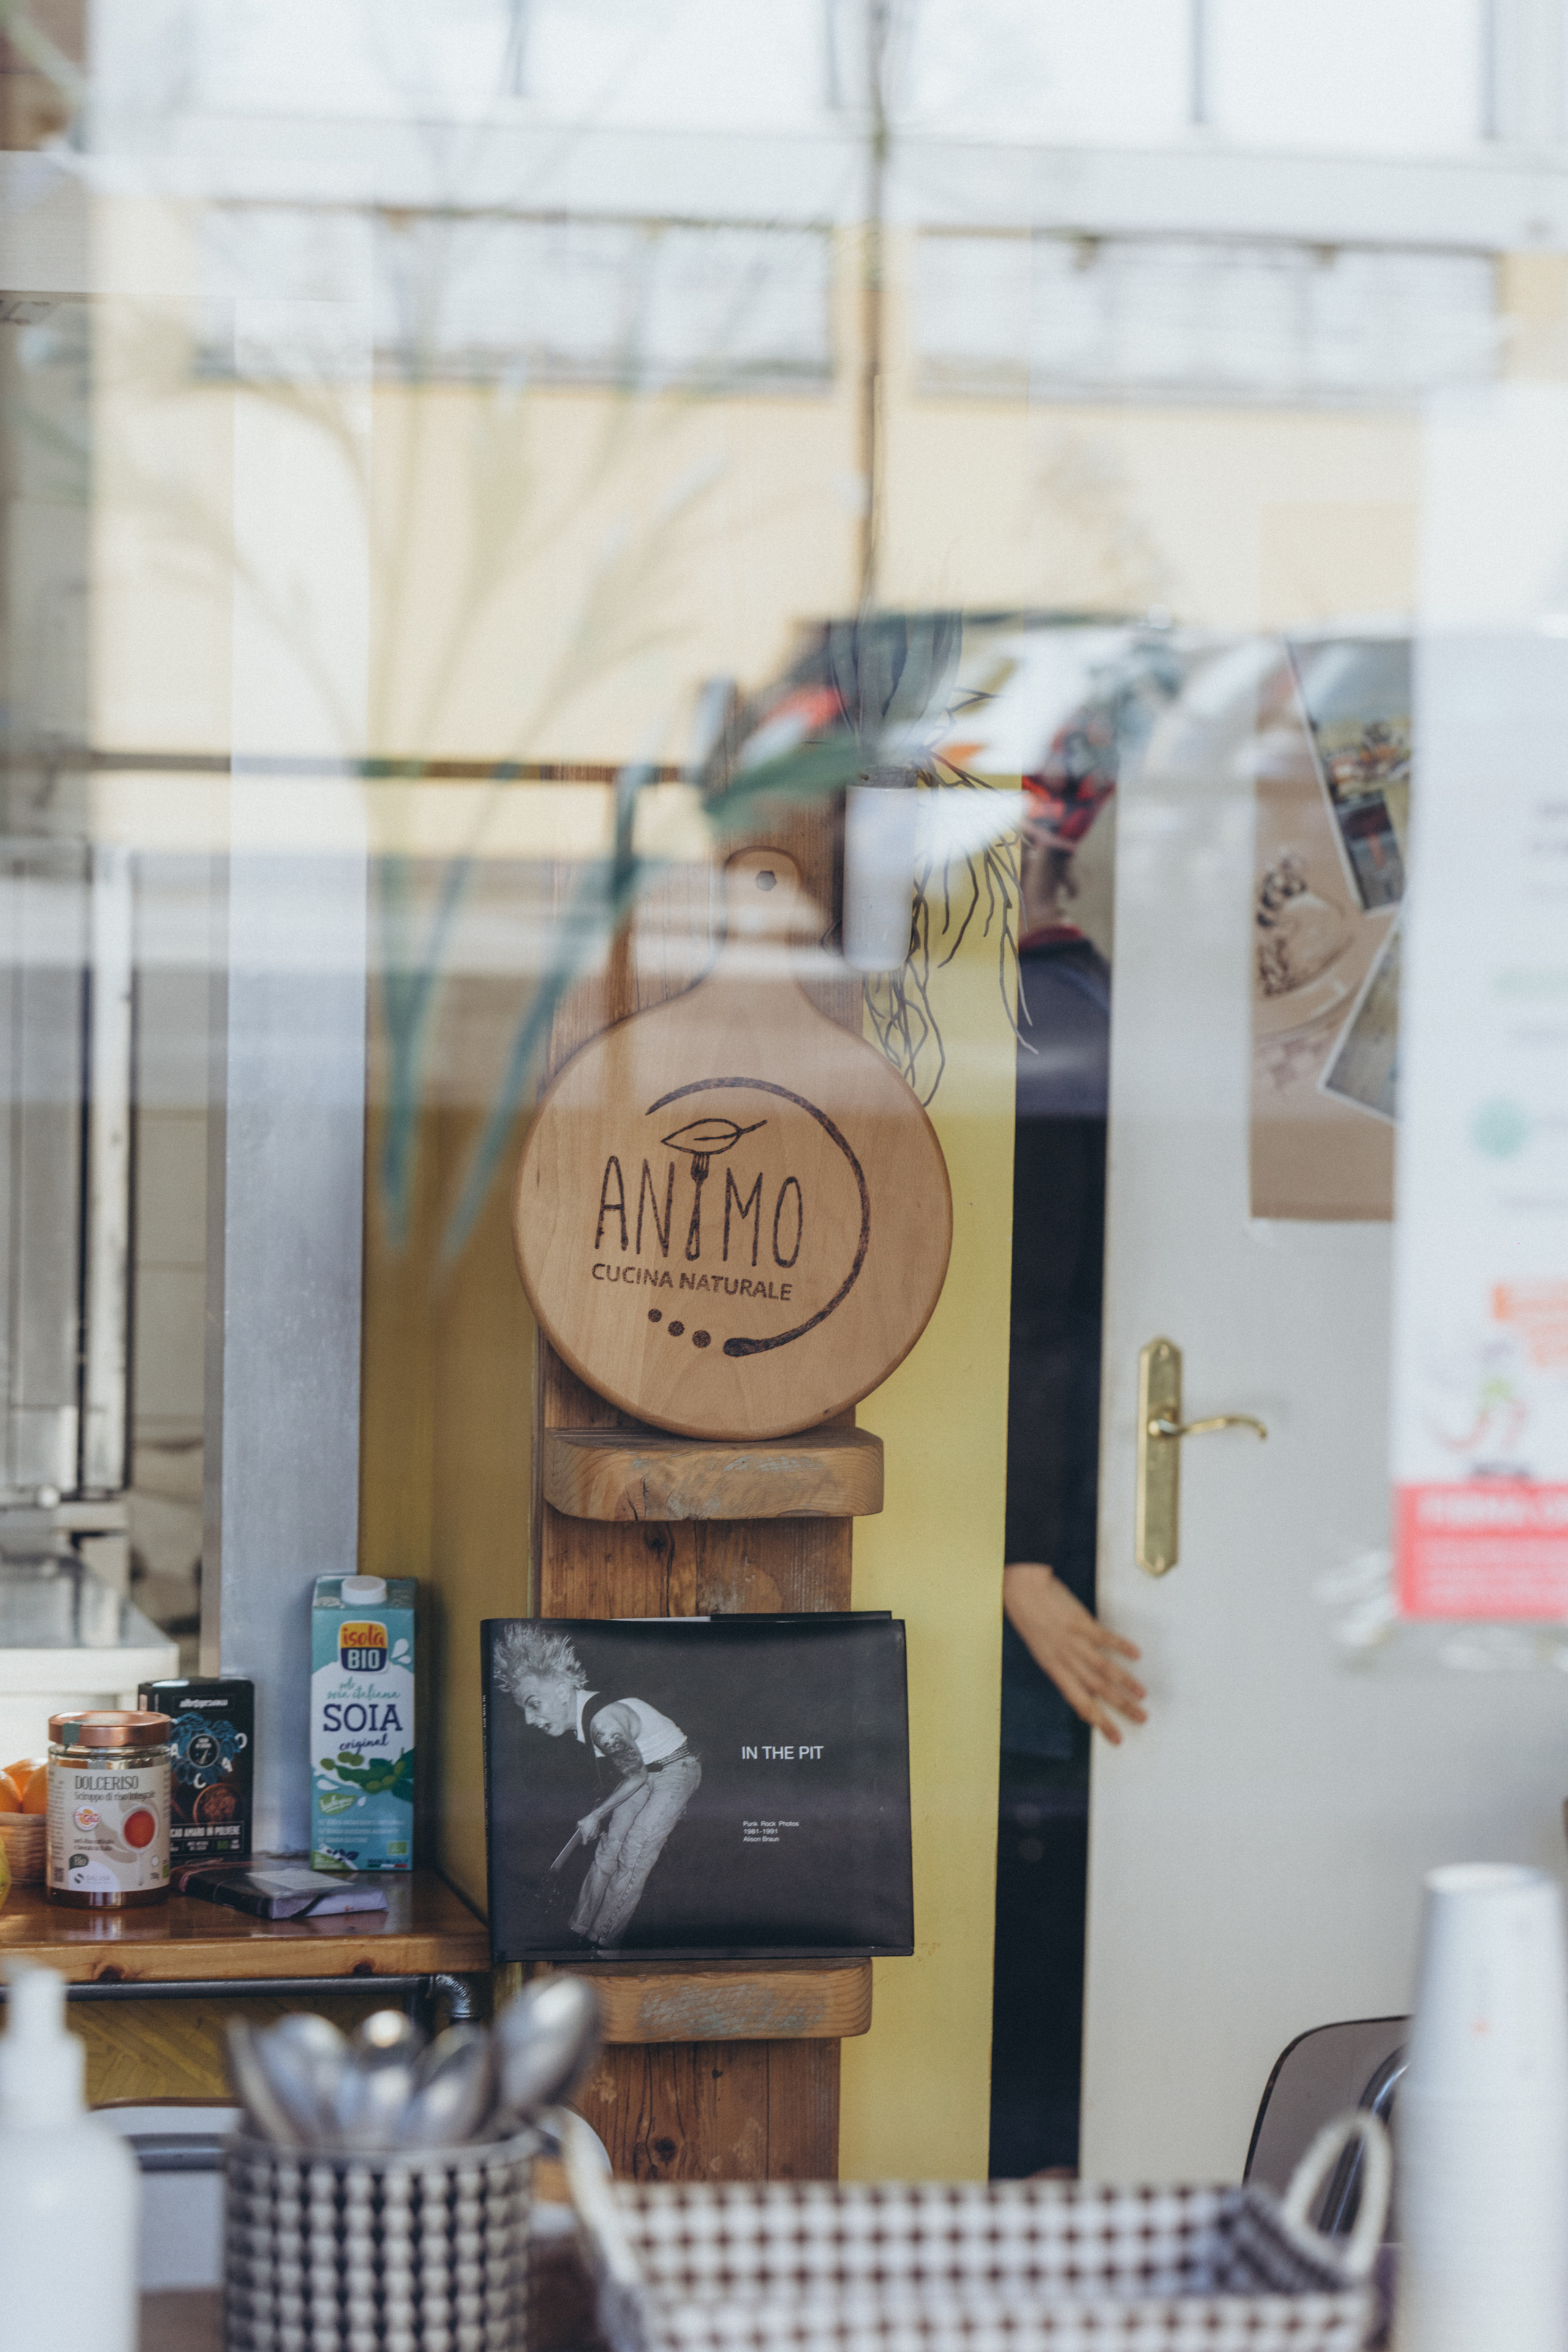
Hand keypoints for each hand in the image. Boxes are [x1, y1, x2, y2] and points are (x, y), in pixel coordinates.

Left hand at [576, 1811, 601, 1842]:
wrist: (595, 1817)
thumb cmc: (587, 1820)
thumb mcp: (579, 1823)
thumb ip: (577, 1827)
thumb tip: (577, 1828)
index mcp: (586, 1835)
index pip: (584, 1843)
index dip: (582, 1842)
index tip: (581, 1840)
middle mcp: (590, 1836)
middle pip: (587, 1839)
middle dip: (585, 1837)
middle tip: (584, 1833)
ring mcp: (594, 1834)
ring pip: (591, 1837)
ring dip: (589, 1836)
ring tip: (587, 1831)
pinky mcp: (598, 1832)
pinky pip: (595, 1835)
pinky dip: (593, 1834)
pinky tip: (591, 1831)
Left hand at [1003, 1562, 1146, 1744]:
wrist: (1022, 1591)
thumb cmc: (1031, 1619)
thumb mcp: (1042, 1649)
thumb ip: (1062, 1665)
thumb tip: (1081, 1680)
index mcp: (1053, 1669)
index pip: (1079, 1702)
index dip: (1099, 1721)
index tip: (1116, 1736)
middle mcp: (1064, 1660)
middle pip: (1096, 1690)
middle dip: (1120, 1708)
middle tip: (1141, 1719)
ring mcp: (1073, 1642)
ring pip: (1103, 1668)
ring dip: (1125, 1683)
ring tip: (1142, 1695)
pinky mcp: (1081, 1623)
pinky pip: (1104, 1638)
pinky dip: (1121, 1647)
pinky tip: (1136, 1654)